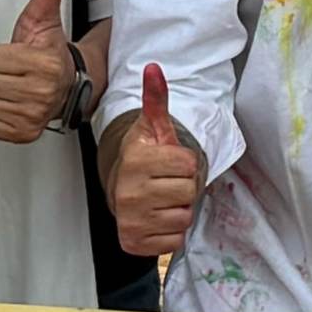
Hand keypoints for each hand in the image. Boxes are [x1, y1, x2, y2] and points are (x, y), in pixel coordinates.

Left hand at [0, 0, 83, 144]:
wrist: (65, 86)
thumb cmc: (48, 52)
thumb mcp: (44, 18)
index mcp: (45, 63)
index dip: (1, 55)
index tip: (20, 56)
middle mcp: (42, 93)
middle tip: (16, 73)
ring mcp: (33, 116)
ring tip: (14, 88)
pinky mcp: (24, 134)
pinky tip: (12, 106)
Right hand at [103, 66, 205, 256]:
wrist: (121, 189)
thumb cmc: (144, 159)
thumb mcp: (153, 128)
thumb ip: (157, 99)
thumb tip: (154, 68)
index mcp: (136, 160)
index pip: (190, 164)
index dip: (185, 163)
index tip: (169, 162)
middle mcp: (129, 191)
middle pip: (189, 192)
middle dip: (184, 188)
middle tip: (167, 182)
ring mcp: (131, 219)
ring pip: (183, 217)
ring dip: (179, 210)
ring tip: (163, 200)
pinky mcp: (134, 242)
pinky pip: (175, 240)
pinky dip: (171, 232)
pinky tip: (158, 218)